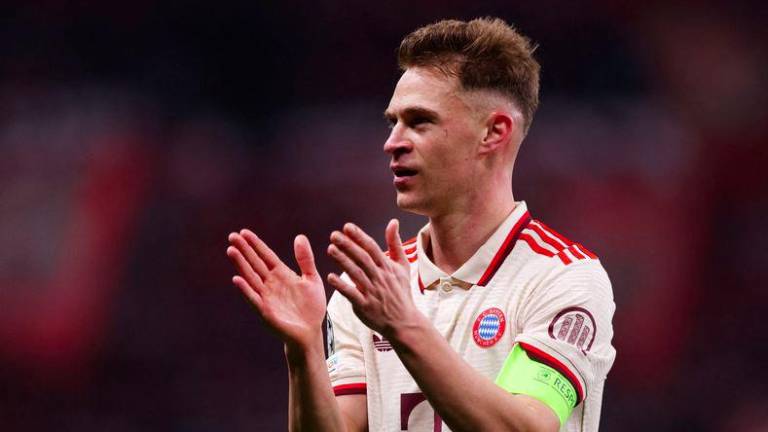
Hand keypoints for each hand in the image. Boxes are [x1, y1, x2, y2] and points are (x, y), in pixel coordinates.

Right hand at [227, 230, 325, 348]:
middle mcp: (270, 283)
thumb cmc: (311, 307)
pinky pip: (254, 298)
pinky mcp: (265, 311)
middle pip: (255, 263)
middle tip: (232, 236)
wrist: (311, 332)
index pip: (265, 256)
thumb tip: (299, 236)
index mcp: (281, 274)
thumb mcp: (312, 279)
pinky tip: (237, 279)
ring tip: (231, 251)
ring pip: (251, 277)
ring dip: (241, 265)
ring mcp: (266, 297)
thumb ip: (305, 259)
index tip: (244, 232)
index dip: (255, 244)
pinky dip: (246, 289)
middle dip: (244, 250)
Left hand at [326, 219, 420, 338]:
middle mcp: (380, 278)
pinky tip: (330, 277)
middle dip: (348, 246)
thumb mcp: (403, 266)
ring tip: (330, 249)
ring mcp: (373, 292)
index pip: (372, 248)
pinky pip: (352, 294)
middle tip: (334, 235)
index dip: (359, 237)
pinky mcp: (365, 306)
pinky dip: (342, 286)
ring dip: (343, 261)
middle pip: (362, 259)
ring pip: (356, 274)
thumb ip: (395, 244)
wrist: (404, 322)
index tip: (347, 227)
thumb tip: (393, 222)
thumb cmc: (401, 292)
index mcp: (388, 267)